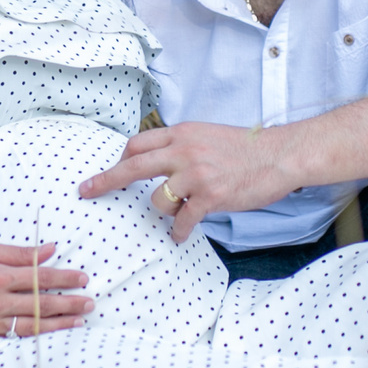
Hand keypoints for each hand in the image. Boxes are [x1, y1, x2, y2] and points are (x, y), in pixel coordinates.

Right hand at [0, 242, 90, 342]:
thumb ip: (18, 253)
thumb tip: (49, 249)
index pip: (39, 276)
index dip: (63, 278)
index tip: (82, 278)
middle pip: (41, 302)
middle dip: (69, 302)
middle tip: (90, 302)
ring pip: (33, 323)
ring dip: (59, 322)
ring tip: (79, 320)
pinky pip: (16, 335)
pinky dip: (37, 333)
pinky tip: (52, 330)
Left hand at [81, 123, 301, 243]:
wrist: (281, 155)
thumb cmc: (247, 149)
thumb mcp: (208, 136)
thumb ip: (184, 146)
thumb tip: (161, 163)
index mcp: (183, 133)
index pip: (138, 143)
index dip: (121, 158)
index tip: (112, 169)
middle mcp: (185, 150)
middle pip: (133, 165)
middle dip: (106, 180)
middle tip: (87, 190)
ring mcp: (197, 173)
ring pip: (158, 199)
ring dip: (163, 210)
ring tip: (179, 213)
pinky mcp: (211, 196)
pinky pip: (182, 219)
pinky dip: (179, 230)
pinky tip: (181, 234)